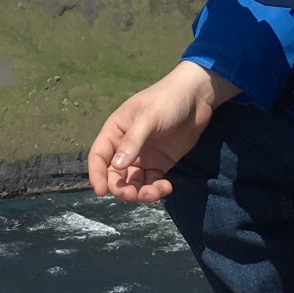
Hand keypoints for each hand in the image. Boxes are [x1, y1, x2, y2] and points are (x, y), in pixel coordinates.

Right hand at [88, 61, 239, 202]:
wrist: (196, 98)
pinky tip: (167, 187)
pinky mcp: (159, 163)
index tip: (101, 192)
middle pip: (115, 175)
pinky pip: (151, 183)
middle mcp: (125, 146)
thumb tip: (116, 166)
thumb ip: (132, 141)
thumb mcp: (148, 118)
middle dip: (122, 188)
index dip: (97, 174)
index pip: (99, 155)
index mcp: (116, 130)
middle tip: (134, 194)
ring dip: (141, 193)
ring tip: (157, 192)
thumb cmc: (167, 100)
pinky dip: (156, 189)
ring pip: (133, 183)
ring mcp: (143, 156)